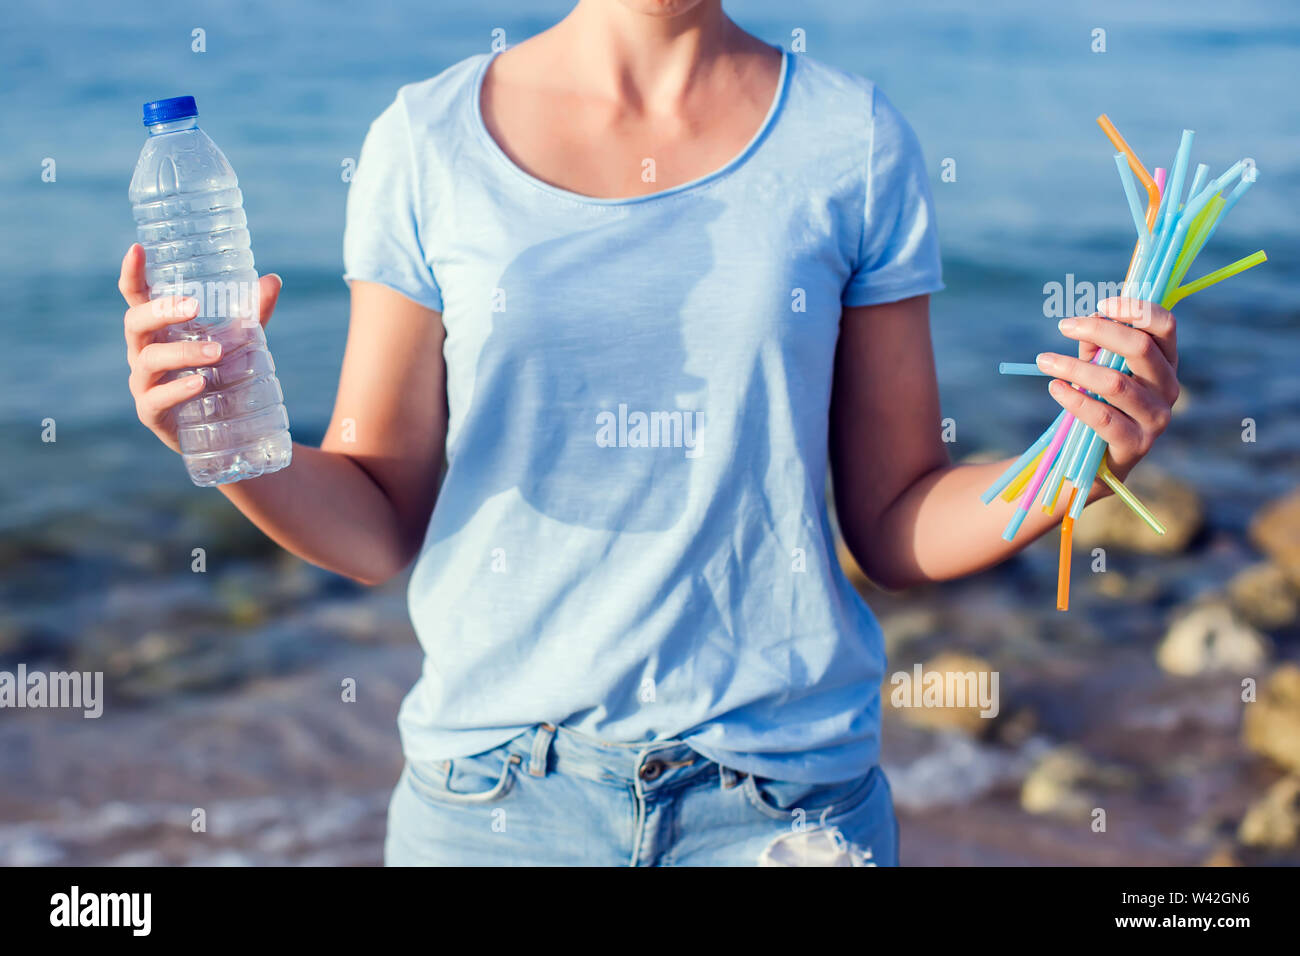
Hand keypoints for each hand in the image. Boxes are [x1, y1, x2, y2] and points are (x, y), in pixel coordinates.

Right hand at [118, 243, 282, 452]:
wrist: (228, 431)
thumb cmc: (223, 377)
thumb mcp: (241, 342)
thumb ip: (254, 314)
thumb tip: (273, 279)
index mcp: (158, 330)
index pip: (136, 297)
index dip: (132, 274)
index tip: (138, 248)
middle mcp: (143, 352)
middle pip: (135, 323)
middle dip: (160, 311)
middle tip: (193, 306)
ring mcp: (145, 384)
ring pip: (149, 360)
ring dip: (182, 352)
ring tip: (217, 352)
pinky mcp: (153, 415)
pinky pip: (156, 400)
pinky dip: (177, 390)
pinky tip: (199, 383)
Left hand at [1036, 296, 1178, 482]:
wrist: (1098, 460)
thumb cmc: (1101, 403)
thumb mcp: (1100, 369)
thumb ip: (1099, 346)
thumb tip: (1093, 317)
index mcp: (1167, 362)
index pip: (1165, 325)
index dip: (1134, 309)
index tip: (1099, 304)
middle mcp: (1169, 388)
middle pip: (1140, 348)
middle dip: (1099, 331)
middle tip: (1063, 325)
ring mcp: (1156, 418)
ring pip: (1115, 383)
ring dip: (1074, 367)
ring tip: (1044, 360)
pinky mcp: (1136, 444)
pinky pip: (1101, 416)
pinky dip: (1073, 399)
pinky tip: (1054, 387)